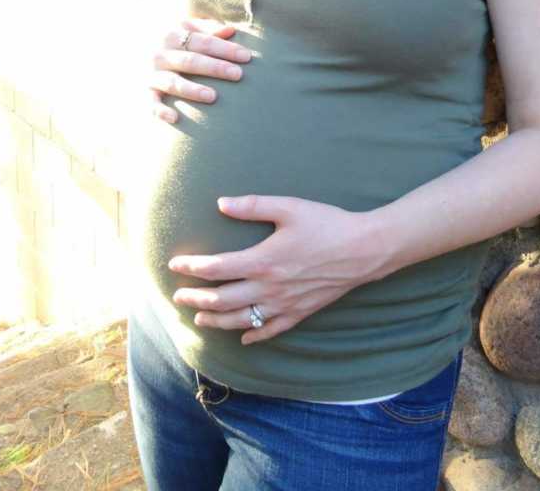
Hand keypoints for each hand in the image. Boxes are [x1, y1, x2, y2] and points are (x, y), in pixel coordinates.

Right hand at [150, 18, 251, 123]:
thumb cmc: (170, 43)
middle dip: (215, 67)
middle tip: (238, 74)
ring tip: (213, 97)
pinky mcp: (144, 93)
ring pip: (172, 82)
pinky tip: (175, 118)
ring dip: (192, 89)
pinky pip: (151, 103)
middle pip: (191, 60)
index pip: (204, 41)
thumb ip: (207, 29)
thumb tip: (231, 30)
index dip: (225, 48)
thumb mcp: (184, 30)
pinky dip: (160, 110)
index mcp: (172, 34)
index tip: (247, 56)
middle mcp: (160, 54)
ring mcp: (151, 74)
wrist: (130, 53)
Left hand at [169, 195, 379, 343]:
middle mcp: (269, 288)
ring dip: (216, 320)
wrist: (364, 249)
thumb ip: (252, 206)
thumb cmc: (327, 223)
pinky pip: (271, 330)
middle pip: (222, 300)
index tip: (175, 264)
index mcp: (263, 260)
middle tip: (178, 297)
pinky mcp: (300, 313)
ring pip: (241, 320)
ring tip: (200, 318)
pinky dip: (253, 335)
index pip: (216, 268)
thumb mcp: (289, 207)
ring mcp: (284, 304)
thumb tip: (220, 203)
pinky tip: (244, 336)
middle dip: (196, 299)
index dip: (192, 267)